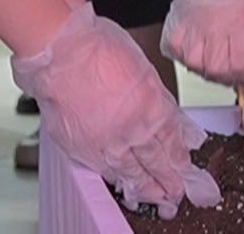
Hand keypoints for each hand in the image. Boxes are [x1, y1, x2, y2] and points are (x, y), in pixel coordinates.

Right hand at [14, 3, 220, 218]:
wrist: (59, 51)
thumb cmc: (98, 49)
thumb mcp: (144, 69)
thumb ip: (162, 101)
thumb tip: (178, 122)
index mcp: (152, 110)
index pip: (172, 144)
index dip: (180, 159)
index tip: (184, 168)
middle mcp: (131, 133)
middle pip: (156, 164)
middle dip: (168, 181)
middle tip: (174, 191)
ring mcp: (105, 144)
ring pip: (131, 174)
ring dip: (145, 187)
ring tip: (155, 195)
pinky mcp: (81, 148)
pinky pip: (103, 171)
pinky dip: (116, 179)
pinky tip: (122, 181)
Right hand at [162, 0, 243, 90]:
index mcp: (242, 22)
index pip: (240, 68)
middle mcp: (214, 24)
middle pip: (217, 71)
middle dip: (229, 74)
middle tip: (235, 63)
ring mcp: (192, 22)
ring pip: (195, 65)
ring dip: (208, 67)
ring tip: (219, 54)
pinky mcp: (177, 20)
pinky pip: (177, 52)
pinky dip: (187, 55)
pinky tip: (201, 46)